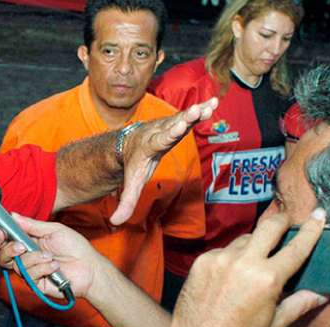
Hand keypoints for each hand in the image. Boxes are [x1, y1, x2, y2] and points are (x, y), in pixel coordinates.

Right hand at [0, 214, 112, 298]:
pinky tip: (55, 266)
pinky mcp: (36, 284)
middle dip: (10, 250)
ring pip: (18, 265)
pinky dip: (42, 268)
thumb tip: (13, 215)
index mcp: (29, 242)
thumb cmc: (75, 247)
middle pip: (4, 257)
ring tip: (51, 256)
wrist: (89, 267)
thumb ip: (32, 225)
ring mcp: (31, 271)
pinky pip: (29, 276)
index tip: (3, 232)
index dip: (2, 237)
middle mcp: (27, 257)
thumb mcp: (54, 230)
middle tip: (21, 246)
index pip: (7, 241)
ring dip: (35, 259)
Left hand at [112, 97, 217, 224]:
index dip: (169, 133)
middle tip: (196, 109)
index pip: (161, 140)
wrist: (128, 143)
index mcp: (150, 146)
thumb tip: (115, 222)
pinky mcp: (175, 122)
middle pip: (174, 125)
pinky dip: (201, 109)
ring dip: (197, 111)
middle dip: (185, 118)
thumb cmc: (133, 164)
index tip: (178, 126)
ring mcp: (167, 125)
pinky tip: (214, 102)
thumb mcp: (131, 184)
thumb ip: (125, 202)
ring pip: (183, 117)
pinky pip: (189, 115)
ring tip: (212, 104)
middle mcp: (159, 132)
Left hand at [167, 209, 327, 326]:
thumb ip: (298, 304)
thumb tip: (320, 294)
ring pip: (245, 239)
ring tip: (252, 265)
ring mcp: (220, 258)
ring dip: (254, 245)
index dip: (310, 230)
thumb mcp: (274, 325)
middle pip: (269, 226)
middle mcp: (243, 262)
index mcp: (267, 279)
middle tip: (287, 222)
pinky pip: (224, 250)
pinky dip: (231, 257)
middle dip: (282, 221)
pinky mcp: (202, 260)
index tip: (318, 216)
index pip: (296, 247)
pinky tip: (229, 275)